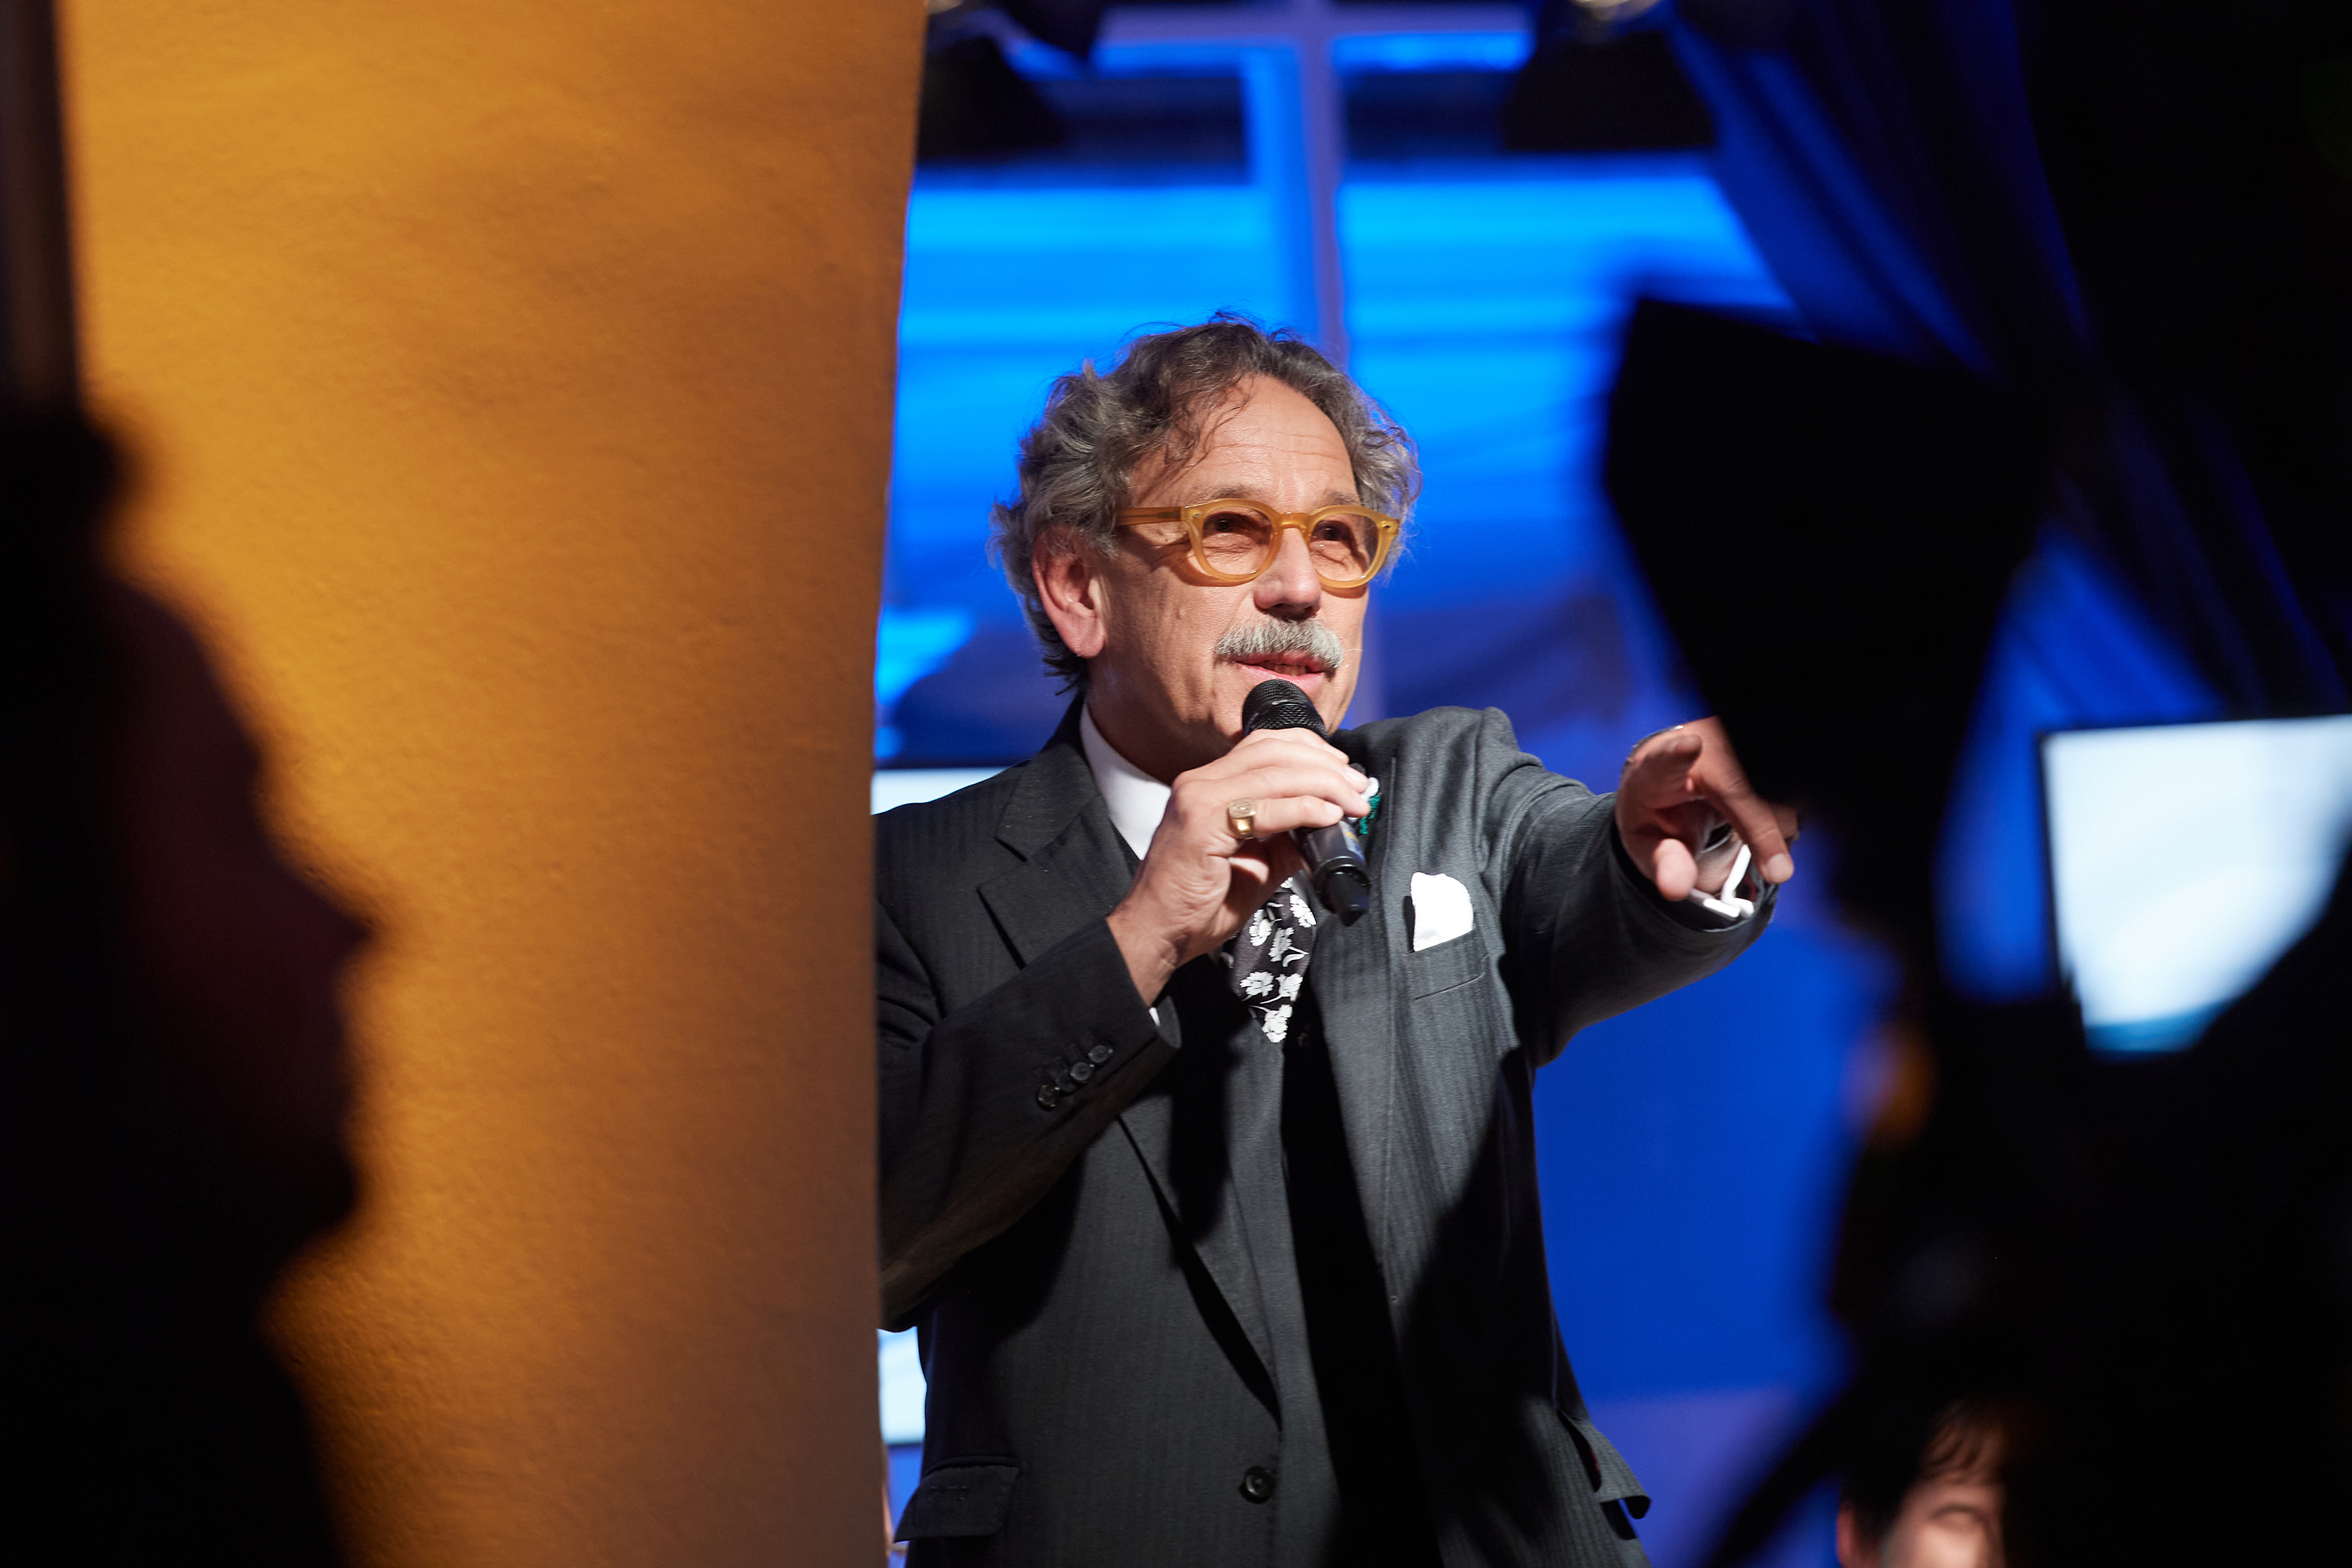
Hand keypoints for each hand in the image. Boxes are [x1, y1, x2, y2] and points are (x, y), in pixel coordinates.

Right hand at [1107, 728, 1371, 1004]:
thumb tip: (1326, 824)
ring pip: (1273, 772)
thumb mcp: (1254, 862)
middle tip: (1360, 788)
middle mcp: (1200, 782)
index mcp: (1208, 784)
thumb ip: (1285, 837)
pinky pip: (1263, 809)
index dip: (1310, 749)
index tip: (1344, 770)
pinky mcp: (1201, 826)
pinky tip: (1328, 816)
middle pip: (1274, 751)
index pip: (1265, 744)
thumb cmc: (1198, 903)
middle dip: (1326, 765)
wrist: (1157, 933)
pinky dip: (1303, 808)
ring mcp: (1198, 800)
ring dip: (1324, 784)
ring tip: (1353, 802)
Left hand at [1616, 718, 1796, 902]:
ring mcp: (1735, 744)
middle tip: (1777, 873)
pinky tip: (1770, 829)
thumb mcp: (1648, 844)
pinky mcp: (1760, 753)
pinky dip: (1787, 819)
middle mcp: (1699, 748)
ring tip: (1759, 846)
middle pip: (1740, 785)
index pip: (1666, 759)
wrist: (1673, 782)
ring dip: (1777, 828)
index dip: (1677, 753)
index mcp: (1657, 771)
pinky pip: (1789, 788)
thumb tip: (1676, 889)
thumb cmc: (1658, 816)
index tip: (1689, 746)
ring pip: (1773, 787)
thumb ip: (1662, 863)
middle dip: (1763, 830)